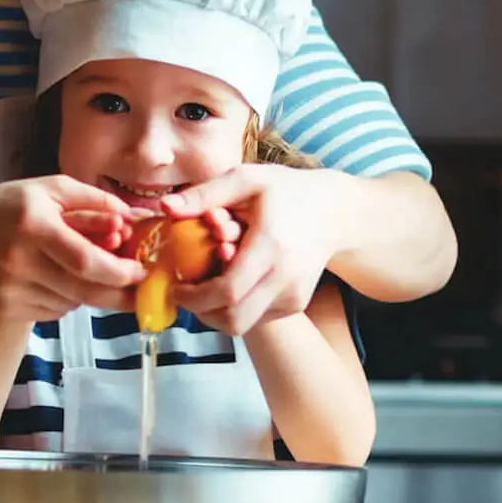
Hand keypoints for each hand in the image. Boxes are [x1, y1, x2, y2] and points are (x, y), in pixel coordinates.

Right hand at [0, 175, 145, 319]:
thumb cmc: (8, 207)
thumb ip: (93, 201)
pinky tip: (53, 279)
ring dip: (87, 291)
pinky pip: (53, 312)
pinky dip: (65, 299)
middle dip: (117, 293)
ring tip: (77, 269)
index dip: (119, 272)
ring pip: (71, 303)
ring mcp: (10, 289)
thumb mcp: (50, 189)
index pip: (85, 261)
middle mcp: (19, 261)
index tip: (140, 272)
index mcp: (33, 226)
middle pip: (83, 290)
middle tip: (135, 289)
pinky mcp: (5, 308)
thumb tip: (131, 217)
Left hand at [162, 165, 342, 334]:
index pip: (228, 291)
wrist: (336, 213)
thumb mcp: (247, 178)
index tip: (176, 286)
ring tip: (206, 285)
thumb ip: (205, 193)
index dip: (195, 297)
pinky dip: (236, 307)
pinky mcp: (295, 305)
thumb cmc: (287, 191)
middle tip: (185, 293)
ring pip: (243, 324)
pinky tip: (232, 284)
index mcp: (270, 246)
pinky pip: (256, 318)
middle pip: (234, 319)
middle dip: (201, 312)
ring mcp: (293, 296)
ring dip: (216, 312)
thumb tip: (166, 206)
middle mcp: (285, 278)